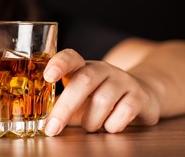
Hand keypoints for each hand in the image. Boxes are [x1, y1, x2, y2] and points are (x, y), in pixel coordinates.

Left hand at [43, 49, 160, 135]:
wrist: (140, 96)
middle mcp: (103, 69)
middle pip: (84, 81)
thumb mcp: (79, 98)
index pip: (71, 57)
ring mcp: (123, 80)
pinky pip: (125, 110)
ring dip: (91, 121)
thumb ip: (62, 105)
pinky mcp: (140, 96)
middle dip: (66, 107)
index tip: (48, 77)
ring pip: (103, 99)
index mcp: (83, 67)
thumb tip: (45, 120)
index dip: (59, 64)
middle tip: (53, 128)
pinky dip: (113, 124)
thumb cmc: (100, 98)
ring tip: (90, 127)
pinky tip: (110, 126)